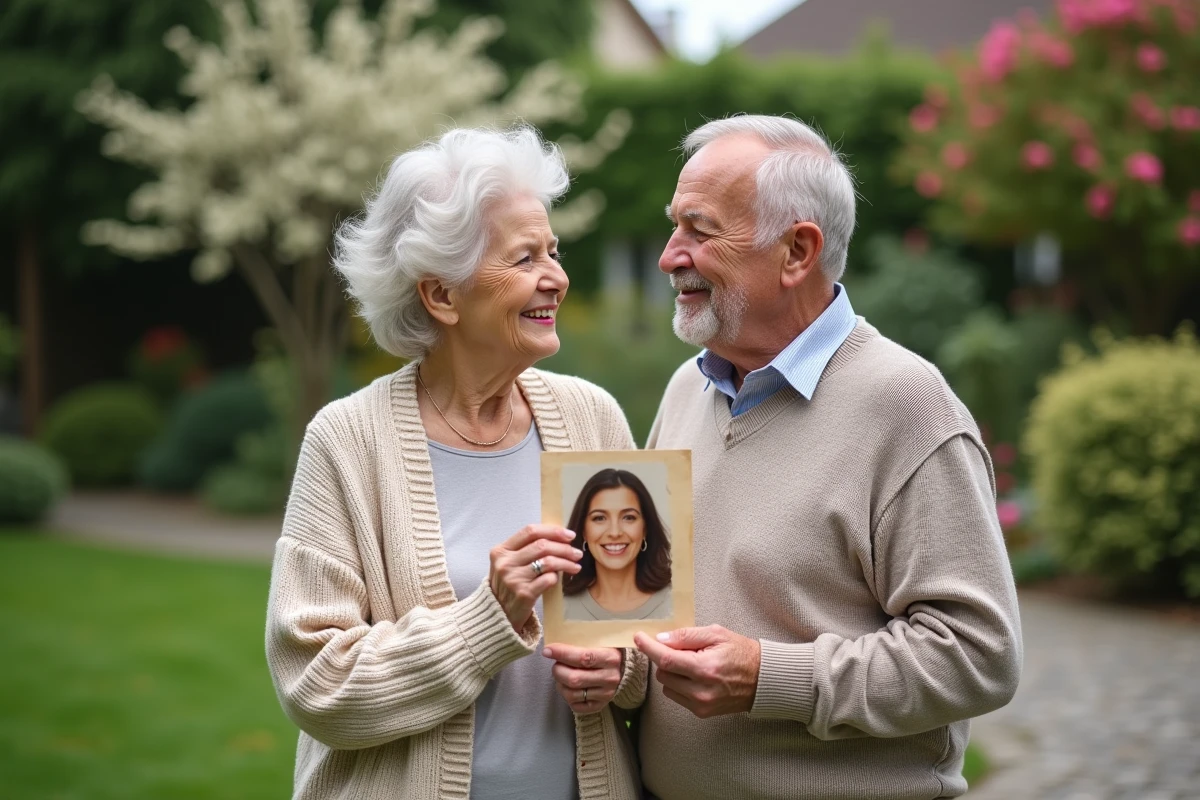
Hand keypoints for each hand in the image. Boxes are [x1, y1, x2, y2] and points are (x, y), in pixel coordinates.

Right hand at [489, 525, 581, 631]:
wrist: (497, 613)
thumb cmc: (508, 585)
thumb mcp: (508, 563)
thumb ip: (525, 549)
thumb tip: (558, 537)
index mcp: (501, 551)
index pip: (530, 531)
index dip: (553, 531)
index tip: (569, 535)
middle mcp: (505, 563)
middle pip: (542, 545)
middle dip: (564, 548)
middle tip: (576, 553)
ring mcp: (514, 578)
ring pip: (548, 562)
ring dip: (566, 562)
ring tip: (575, 565)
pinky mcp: (524, 593)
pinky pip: (548, 579)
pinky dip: (557, 577)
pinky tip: (559, 578)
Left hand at [543, 644, 623, 714]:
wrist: (626, 670)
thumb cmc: (607, 652)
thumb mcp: (601, 642)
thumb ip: (582, 642)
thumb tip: (555, 644)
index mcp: (610, 658)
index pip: (583, 657)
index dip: (562, 654)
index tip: (548, 650)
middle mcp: (609, 678)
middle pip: (574, 678)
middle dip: (558, 670)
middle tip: (556, 665)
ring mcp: (605, 694)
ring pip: (572, 694)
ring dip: (560, 684)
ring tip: (561, 676)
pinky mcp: (600, 706)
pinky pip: (575, 706)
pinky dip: (566, 697)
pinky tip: (569, 687)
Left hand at [634, 625, 760, 718]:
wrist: (762, 680)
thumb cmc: (741, 652)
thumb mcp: (716, 634)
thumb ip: (687, 636)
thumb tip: (661, 639)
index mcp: (705, 668)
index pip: (666, 659)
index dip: (648, 648)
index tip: (638, 638)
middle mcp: (701, 690)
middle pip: (663, 673)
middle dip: (665, 658)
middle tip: (681, 649)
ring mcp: (701, 704)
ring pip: (667, 686)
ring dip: (671, 673)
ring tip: (692, 664)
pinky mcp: (702, 712)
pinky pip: (676, 696)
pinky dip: (679, 684)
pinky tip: (695, 677)